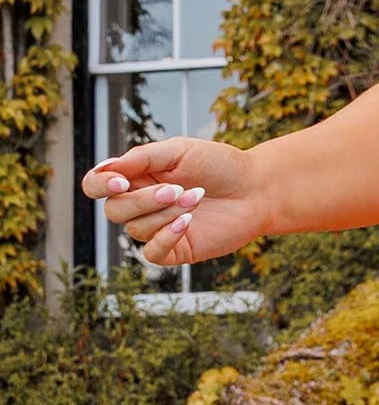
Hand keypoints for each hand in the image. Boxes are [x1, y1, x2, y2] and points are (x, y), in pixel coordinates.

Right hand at [81, 137, 267, 268]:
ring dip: (164, 213)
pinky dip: (165, 237)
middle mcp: (142, 204)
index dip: (100, 184)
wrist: (256, 188)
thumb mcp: (179, 151)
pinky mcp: (175, 249)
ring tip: (195, 198)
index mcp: (137, 177)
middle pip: (114, 210)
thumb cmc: (219, 165)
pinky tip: (187, 222)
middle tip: (176, 189)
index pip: (96, 185)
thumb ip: (141, 158)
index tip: (120, 180)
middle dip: (142, 200)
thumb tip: (106, 167)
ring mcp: (157, 228)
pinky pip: (152, 253)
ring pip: (135, 229)